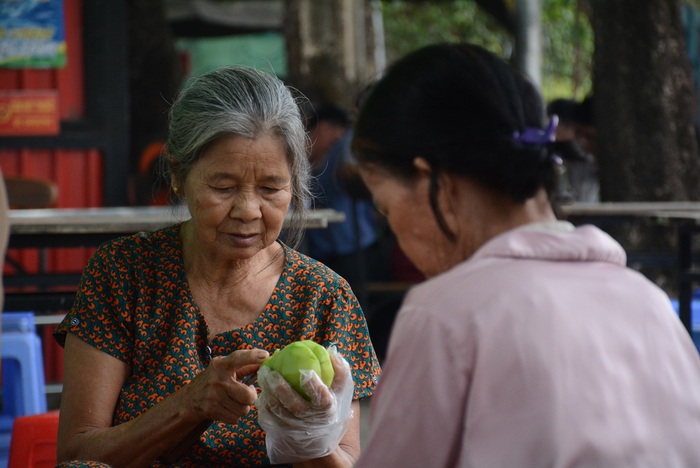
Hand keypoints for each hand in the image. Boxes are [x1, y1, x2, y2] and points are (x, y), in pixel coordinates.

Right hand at [185, 348, 268, 424]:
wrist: (189, 399)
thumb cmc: (214, 381)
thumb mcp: (225, 368)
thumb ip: (245, 365)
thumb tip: (266, 360)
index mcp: (221, 365)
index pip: (238, 358)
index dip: (252, 357)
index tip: (266, 356)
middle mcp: (217, 379)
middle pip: (248, 395)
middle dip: (251, 397)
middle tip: (246, 393)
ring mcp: (213, 396)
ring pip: (243, 409)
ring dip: (242, 407)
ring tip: (235, 401)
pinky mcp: (211, 410)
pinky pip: (235, 418)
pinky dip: (234, 416)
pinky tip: (227, 408)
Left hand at [257, 346, 353, 463]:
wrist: (317, 440)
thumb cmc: (330, 408)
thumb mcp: (341, 393)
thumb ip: (340, 373)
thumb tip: (332, 352)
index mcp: (327, 411)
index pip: (322, 399)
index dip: (314, 386)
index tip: (306, 372)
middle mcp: (310, 421)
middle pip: (294, 405)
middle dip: (282, 389)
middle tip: (272, 372)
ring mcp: (294, 427)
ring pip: (278, 410)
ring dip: (268, 393)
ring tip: (262, 375)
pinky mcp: (280, 430)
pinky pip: (269, 416)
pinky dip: (263, 402)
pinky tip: (260, 387)